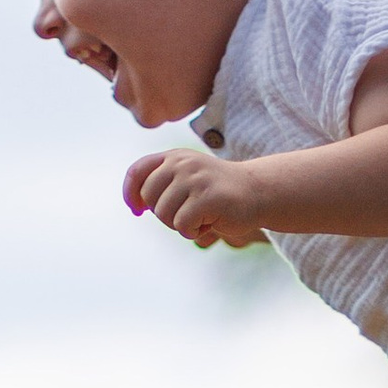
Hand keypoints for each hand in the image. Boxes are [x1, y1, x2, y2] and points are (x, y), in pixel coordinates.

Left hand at [124, 142, 267, 247]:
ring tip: (201, 216)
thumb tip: (135, 205)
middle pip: (149, 198)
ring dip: (180, 225)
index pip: (137, 171)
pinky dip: (193, 231)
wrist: (258, 192)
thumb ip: (162, 185)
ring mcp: (195, 178)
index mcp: (174, 156)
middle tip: (185, 215)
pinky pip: (182, 224)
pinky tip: (210, 222)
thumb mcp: (187, 179)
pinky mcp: (207, 196)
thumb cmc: (218, 192)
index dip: (130, 193)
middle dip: (163, 214)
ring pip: (164, 214)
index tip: (136, 210)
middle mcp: (182, 163)